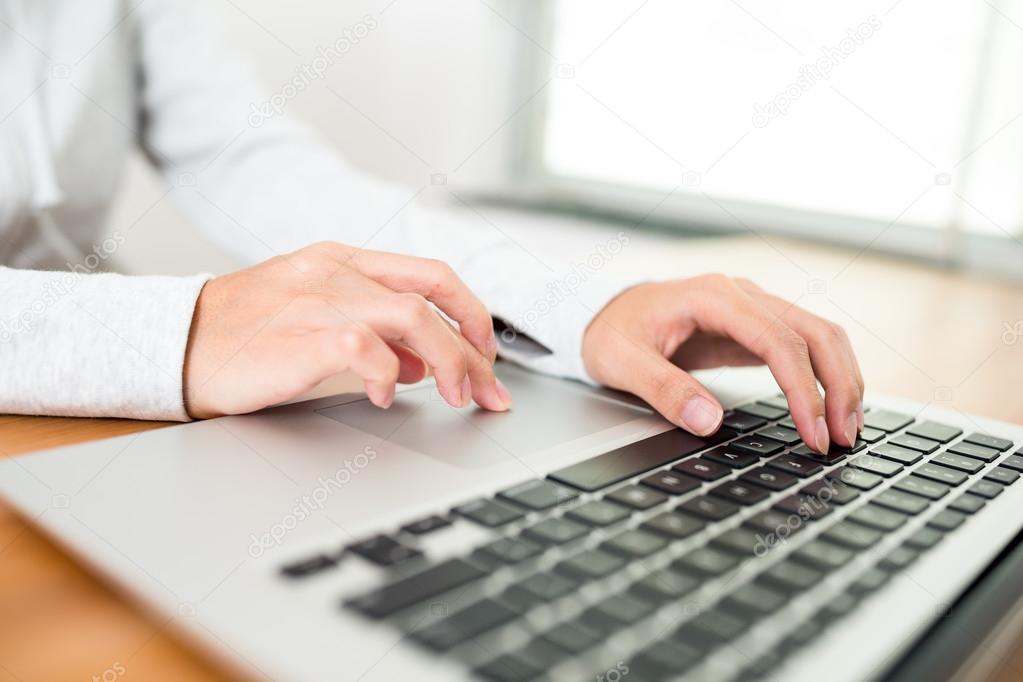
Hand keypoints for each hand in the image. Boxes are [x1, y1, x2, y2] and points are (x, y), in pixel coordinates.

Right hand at [183, 242, 511, 417]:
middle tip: (488, 390)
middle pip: (433, 295)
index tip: (488, 354)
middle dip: (474, 347)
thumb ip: (375, 334)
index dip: (472, 313)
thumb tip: (425, 364)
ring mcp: (317, 299)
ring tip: (456, 397)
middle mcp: (336, 272)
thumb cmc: (247, 334)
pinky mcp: (297, 336)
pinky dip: (389, 375)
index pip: (432, 275)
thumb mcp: (318, 319)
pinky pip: (364, 347)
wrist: (176, 343)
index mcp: (345, 261)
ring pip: (412, 317)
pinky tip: (386, 397)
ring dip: (449, 361)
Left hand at [582, 274, 863, 451]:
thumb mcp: (620, 362)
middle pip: (814, 332)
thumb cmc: (610, 332)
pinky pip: (805, 346)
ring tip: (849, 429)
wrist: (604, 312)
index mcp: (712, 297)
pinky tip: (833, 408)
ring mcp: (753, 309)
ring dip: (842, 380)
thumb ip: (661, 389)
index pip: (777, 340)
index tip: (813, 432)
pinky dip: (826, 375)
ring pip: (820, 335)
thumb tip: (707, 421)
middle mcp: (742, 295)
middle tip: (844, 438)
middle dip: (839, 386)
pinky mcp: (756, 327)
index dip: (803, 389)